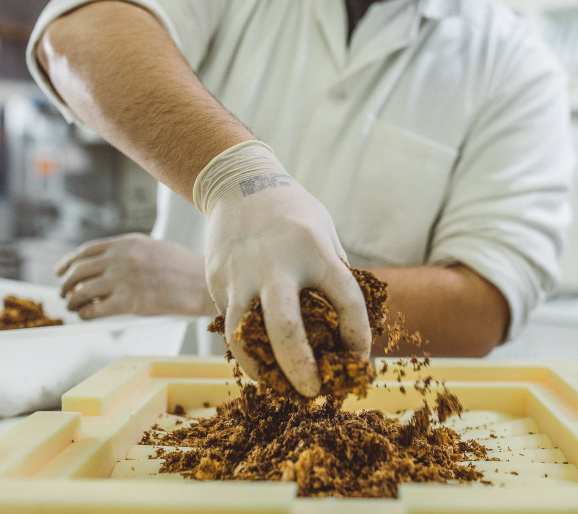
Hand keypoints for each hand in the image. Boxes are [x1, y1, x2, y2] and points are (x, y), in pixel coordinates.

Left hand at [55, 233, 215, 318]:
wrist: (204, 284)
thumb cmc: (184, 269)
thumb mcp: (155, 249)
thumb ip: (129, 253)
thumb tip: (105, 266)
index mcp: (128, 242)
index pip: (86, 251)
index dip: (68, 262)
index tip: (60, 271)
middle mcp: (122, 258)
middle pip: (79, 270)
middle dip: (66, 283)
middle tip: (63, 293)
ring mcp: (125, 280)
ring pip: (82, 291)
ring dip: (73, 301)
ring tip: (72, 306)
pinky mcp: (130, 302)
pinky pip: (95, 309)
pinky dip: (85, 314)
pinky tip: (86, 316)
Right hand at [197, 141, 370, 396]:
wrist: (238, 183)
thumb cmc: (293, 214)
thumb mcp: (325, 234)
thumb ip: (333, 277)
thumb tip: (346, 332)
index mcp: (315, 250)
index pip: (347, 301)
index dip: (359, 336)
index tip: (360, 361)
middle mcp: (275, 263)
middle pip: (284, 328)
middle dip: (300, 368)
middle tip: (312, 393)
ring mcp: (240, 274)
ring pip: (244, 336)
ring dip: (262, 369)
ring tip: (278, 386)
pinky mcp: (217, 281)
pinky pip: (232, 324)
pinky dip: (247, 346)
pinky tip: (260, 356)